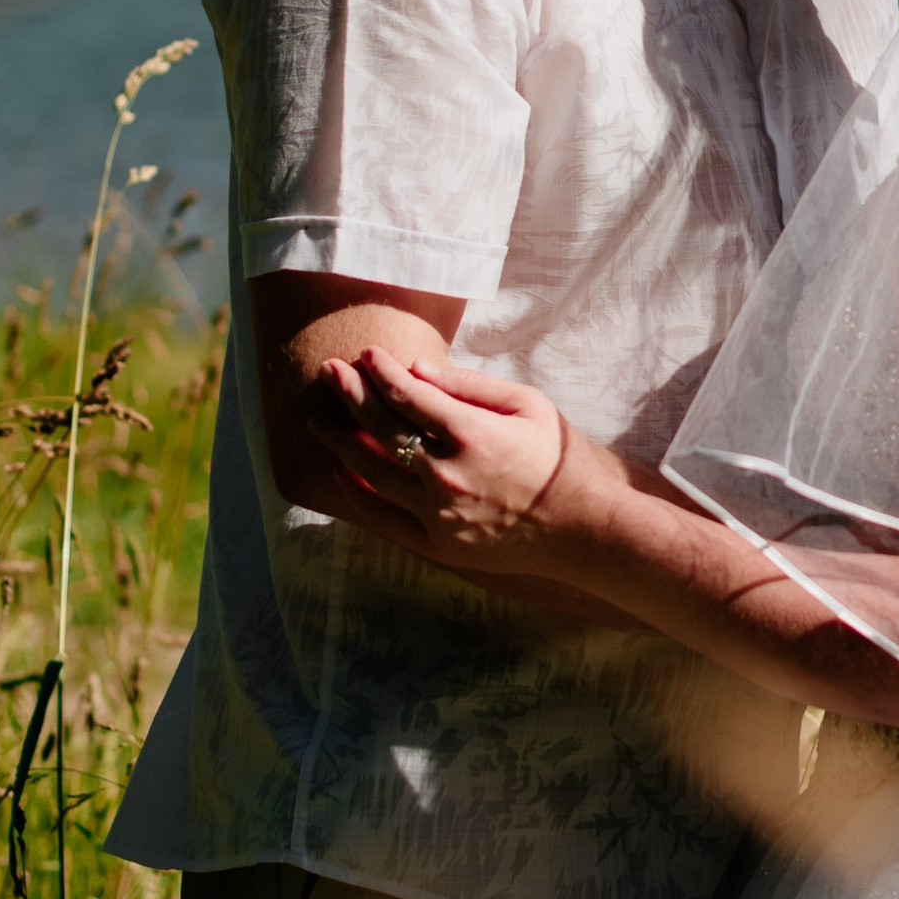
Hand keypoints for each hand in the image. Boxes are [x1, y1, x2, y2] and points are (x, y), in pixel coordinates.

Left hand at [306, 348, 584, 590]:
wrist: (579, 525)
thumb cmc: (556, 456)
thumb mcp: (527, 404)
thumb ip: (470, 385)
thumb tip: (416, 368)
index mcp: (472, 434)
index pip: (408, 395)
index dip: (382, 371)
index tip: (365, 354)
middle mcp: (447, 474)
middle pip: (381, 428)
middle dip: (351, 394)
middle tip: (329, 370)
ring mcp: (438, 513)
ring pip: (371, 473)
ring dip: (340, 443)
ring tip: (319, 421)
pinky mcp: (436, 544)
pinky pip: (382, 517)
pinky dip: (356, 493)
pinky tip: (342, 471)